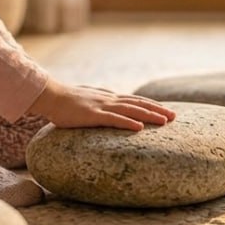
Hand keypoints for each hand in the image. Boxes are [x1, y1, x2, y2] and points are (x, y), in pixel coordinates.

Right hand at [28, 78, 176, 130]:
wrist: (50, 96)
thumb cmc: (66, 102)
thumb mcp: (88, 102)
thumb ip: (100, 106)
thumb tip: (109, 112)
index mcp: (108, 97)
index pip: (135, 100)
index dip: (152, 105)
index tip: (166, 111)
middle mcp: (109, 99)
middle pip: (139, 104)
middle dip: (158, 110)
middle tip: (175, 116)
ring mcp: (102, 106)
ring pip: (131, 111)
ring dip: (149, 116)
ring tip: (165, 121)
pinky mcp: (93, 115)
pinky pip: (114, 119)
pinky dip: (128, 123)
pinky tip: (140, 128)